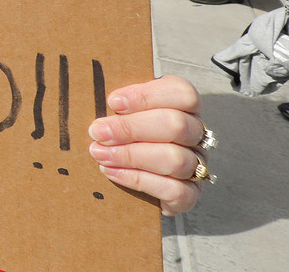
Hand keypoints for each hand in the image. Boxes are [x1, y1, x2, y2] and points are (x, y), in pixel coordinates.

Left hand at [87, 75, 206, 214]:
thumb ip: (116, 103)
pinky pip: (174, 190)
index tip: (112, 102)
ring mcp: (196, 165)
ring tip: (99, 154)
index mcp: (183, 106)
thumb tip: (92, 94)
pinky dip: (138, 180)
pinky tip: (112, 172)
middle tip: (97, 132)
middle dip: (130, 128)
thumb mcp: (120, 112)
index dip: (147, 96)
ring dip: (130, 156)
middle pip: (176, 125)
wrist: (129, 183)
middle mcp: (196, 135)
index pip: (182, 93)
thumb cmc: (122, 134)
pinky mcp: (190, 195)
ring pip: (175, 159)